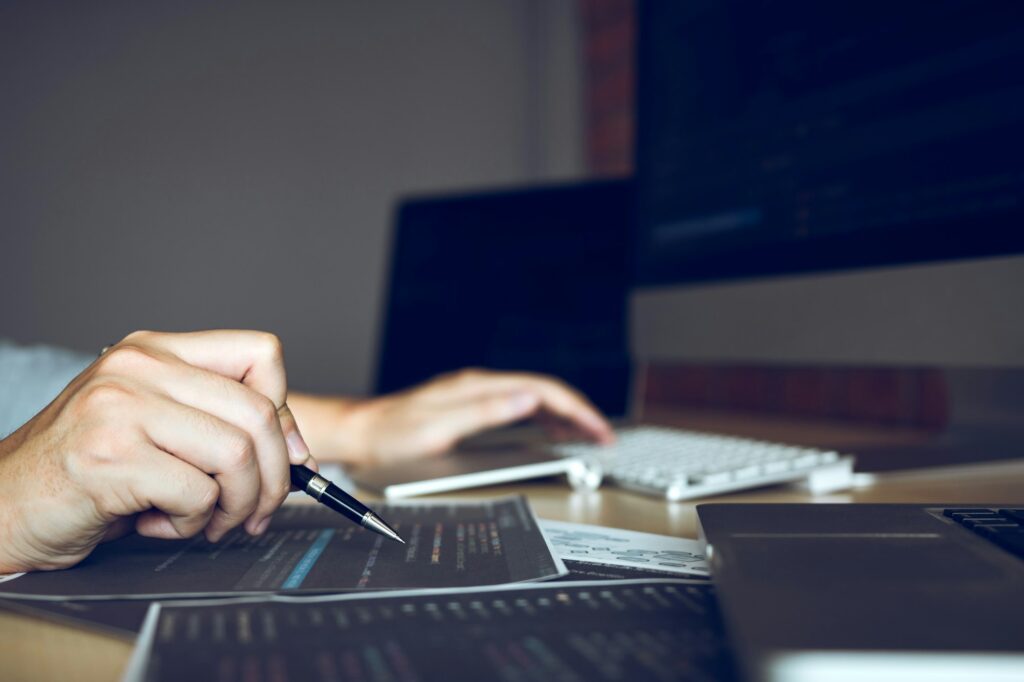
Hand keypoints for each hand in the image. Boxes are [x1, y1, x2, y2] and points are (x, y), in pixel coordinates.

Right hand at [0, 330, 314, 572]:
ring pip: (237, 455)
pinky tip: (157, 523)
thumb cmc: (83, 470)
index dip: (286, 410)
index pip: (259, 354)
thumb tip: (295, 448)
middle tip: (258, 510)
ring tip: (206, 521)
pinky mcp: (110, 457)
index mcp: (154, 351)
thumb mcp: (153, 425)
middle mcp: (138, 368)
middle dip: (275, 476)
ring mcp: (121, 409)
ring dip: (235, 505)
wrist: (1, 507)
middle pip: (259, 412)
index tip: (288, 453)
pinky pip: (198, 495)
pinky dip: (193, 524)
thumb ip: (215, 421)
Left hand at [337, 369, 613, 463]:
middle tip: (604, 437)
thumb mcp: (440, 427)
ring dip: (565, 415)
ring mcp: (476, 394)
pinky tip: (550, 430)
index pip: (544, 389)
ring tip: (588, 436)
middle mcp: (481, 385)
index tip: (598, 430)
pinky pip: (519, 407)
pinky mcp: (471, 406)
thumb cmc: (394, 435)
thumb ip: (487, 412)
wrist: (363, 433)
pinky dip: (544, 418)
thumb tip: (528, 398)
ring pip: (535, 398)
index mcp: (480, 386)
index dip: (578, 410)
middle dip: (580, 412)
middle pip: (545, 391)